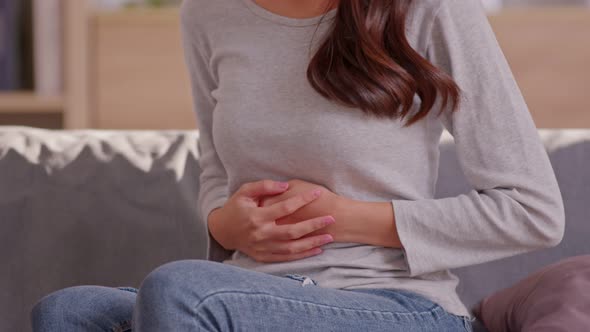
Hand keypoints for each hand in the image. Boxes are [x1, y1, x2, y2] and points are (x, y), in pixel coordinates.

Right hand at [207, 179, 335, 262]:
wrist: (222, 231)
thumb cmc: (236, 207)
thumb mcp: (244, 191)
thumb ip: (264, 186)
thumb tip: (285, 185)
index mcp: (257, 216)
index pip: (285, 207)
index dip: (302, 200)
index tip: (318, 193)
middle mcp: (261, 234)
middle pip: (292, 231)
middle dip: (313, 225)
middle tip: (331, 218)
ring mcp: (263, 247)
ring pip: (292, 248)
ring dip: (312, 243)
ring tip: (329, 237)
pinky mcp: (263, 257)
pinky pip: (286, 257)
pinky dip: (302, 255)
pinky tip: (316, 250)